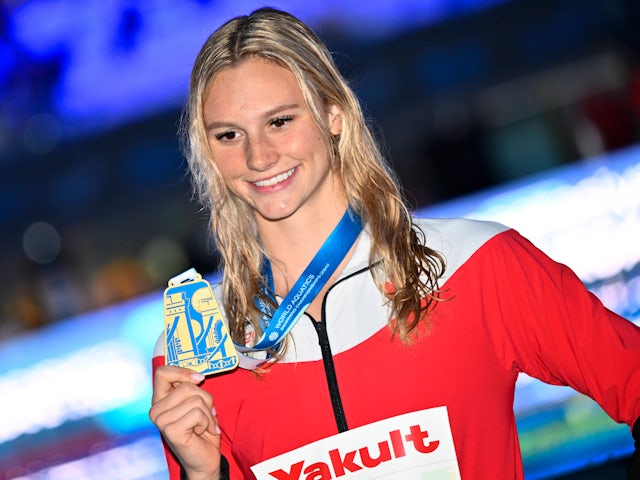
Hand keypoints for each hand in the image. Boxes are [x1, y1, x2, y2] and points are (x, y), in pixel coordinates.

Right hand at [149, 365, 221, 479]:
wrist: (205, 457)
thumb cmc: (202, 428)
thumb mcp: (197, 402)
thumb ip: (191, 387)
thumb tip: (198, 377)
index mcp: (160, 399)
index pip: (162, 372)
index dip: (182, 371)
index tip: (199, 379)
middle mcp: (156, 409)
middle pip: (186, 386)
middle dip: (205, 398)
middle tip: (206, 414)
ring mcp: (161, 421)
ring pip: (195, 399)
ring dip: (207, 413)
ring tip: (204, 425)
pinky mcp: (170, 431)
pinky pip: (197, 413)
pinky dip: (207, 422)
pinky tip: (201, 432)